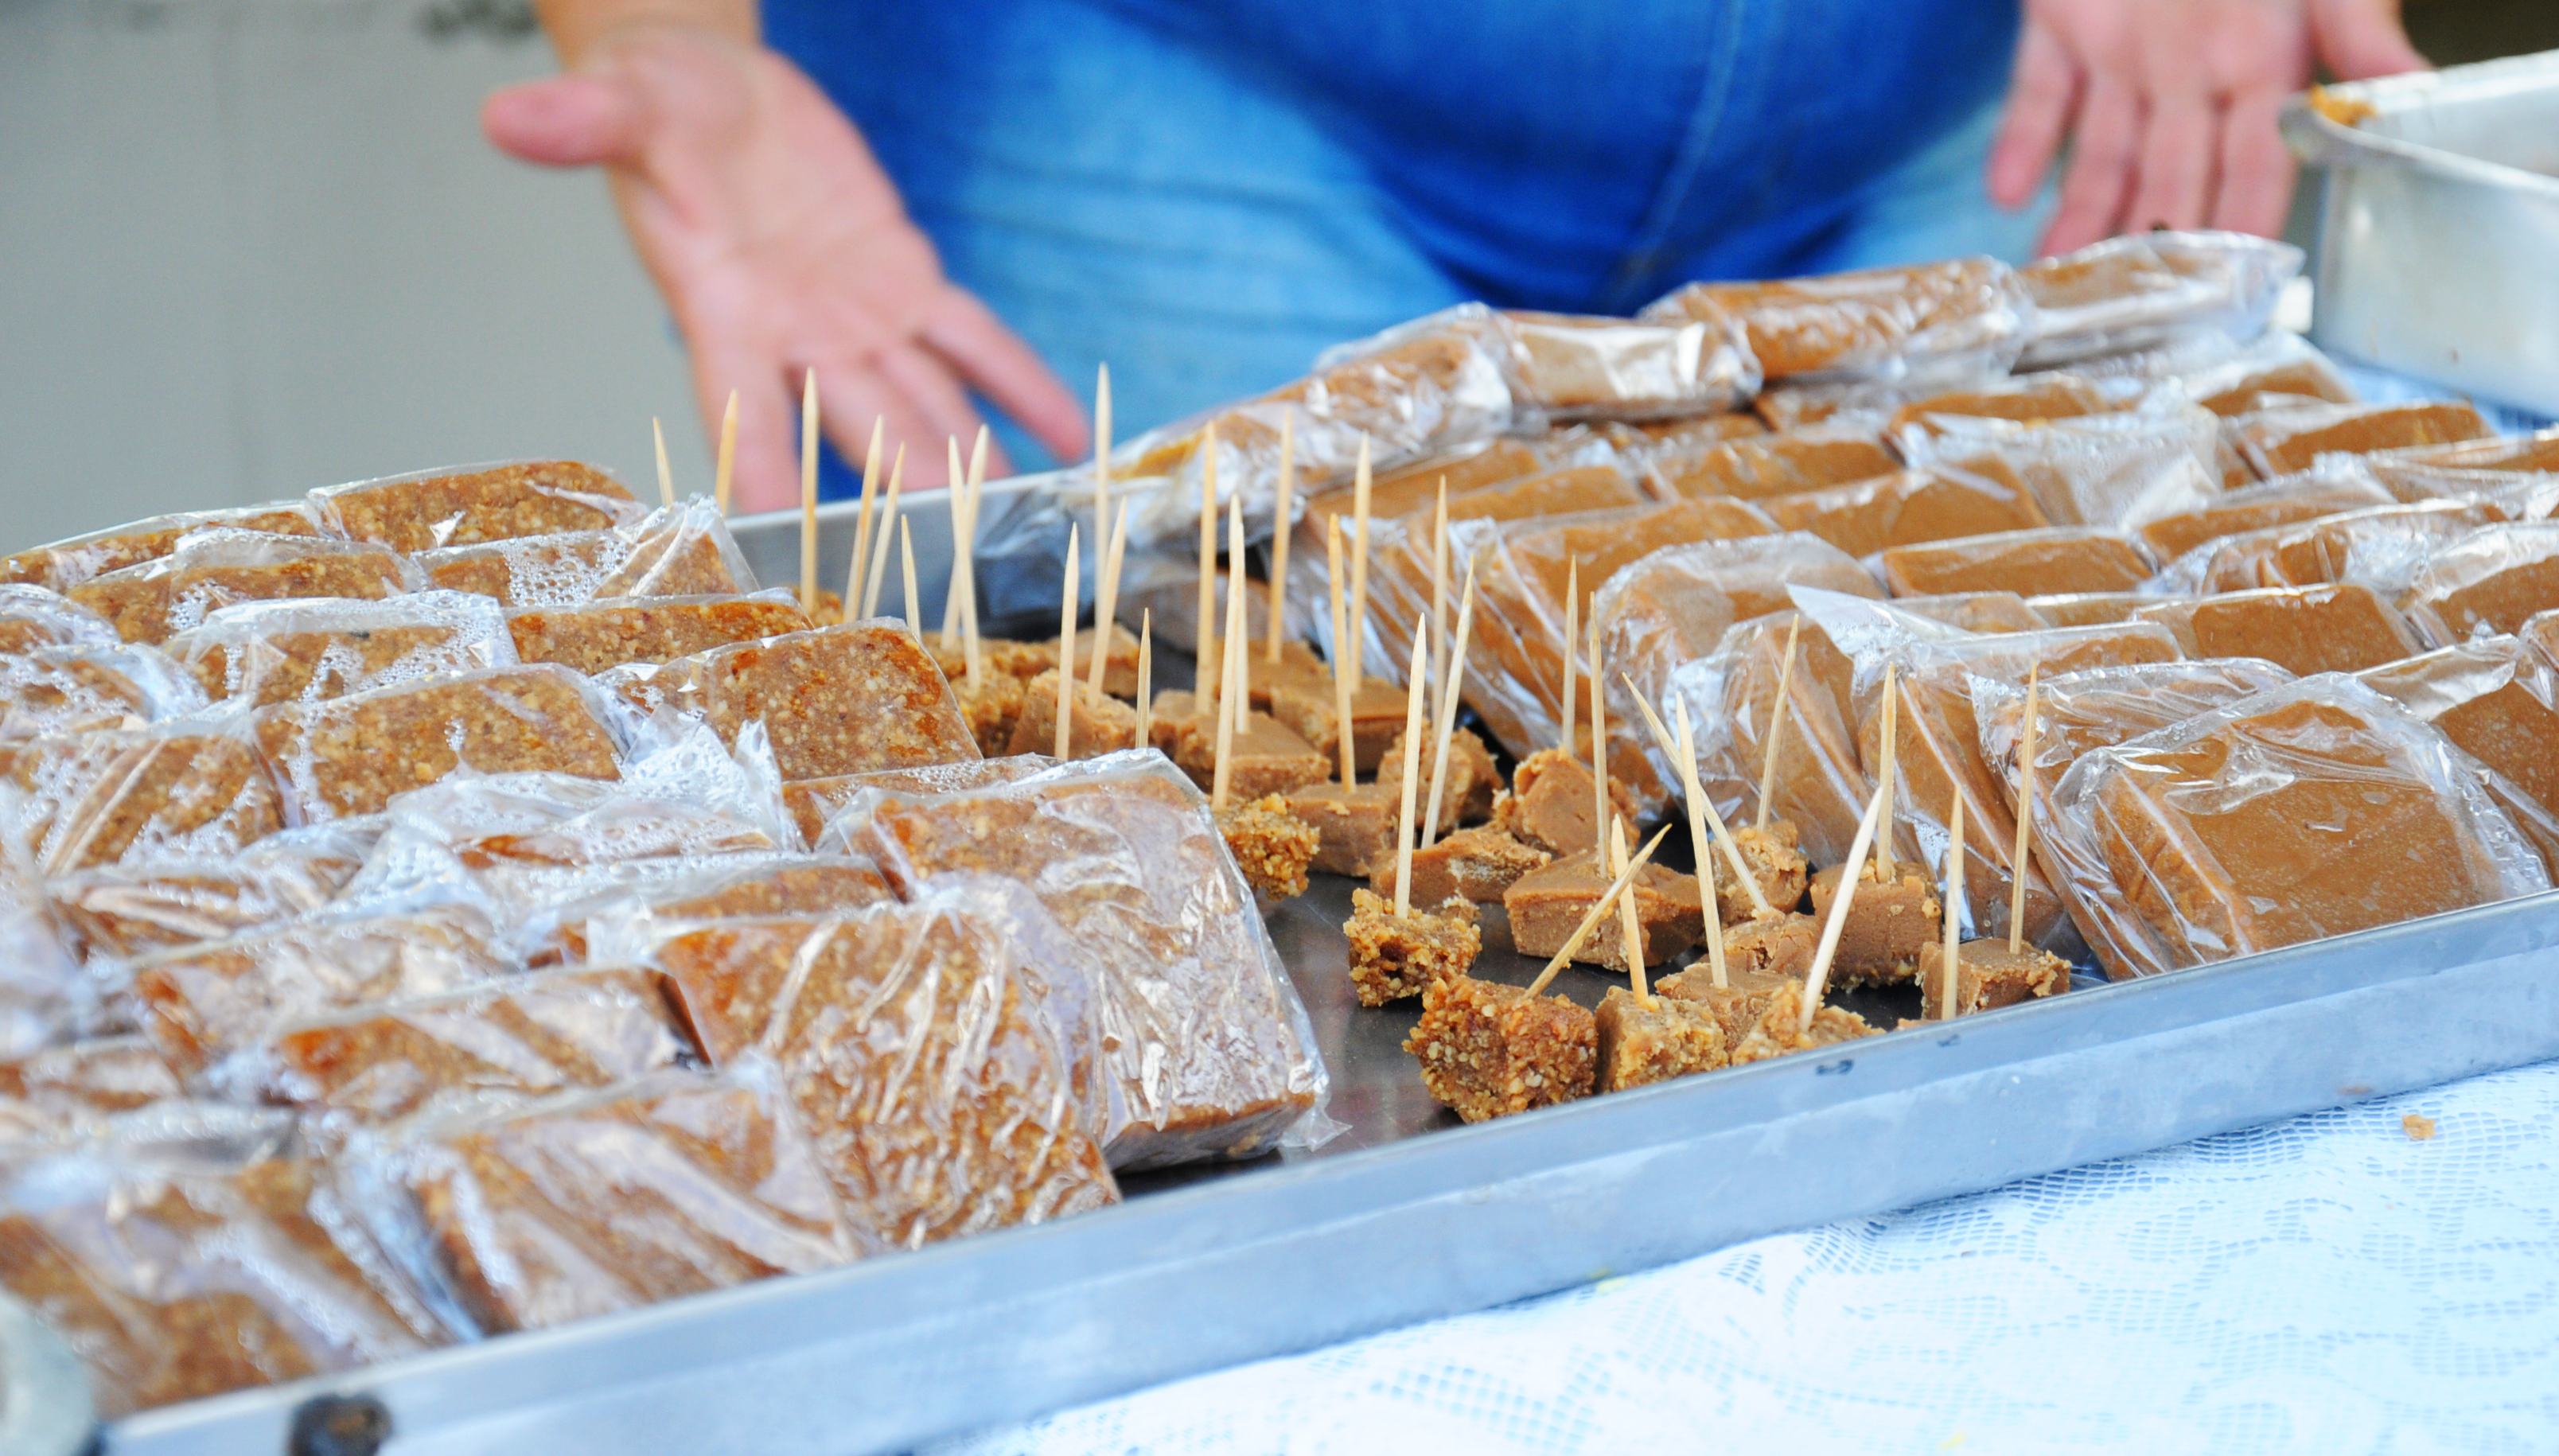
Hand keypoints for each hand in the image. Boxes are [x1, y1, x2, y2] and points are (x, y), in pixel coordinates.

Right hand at [483, 25, 1088, 511]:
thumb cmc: (656, 107)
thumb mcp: (622, 101)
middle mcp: (795, 338)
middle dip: (902, 484)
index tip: (781, 542)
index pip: (742, 408)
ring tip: (1023, 516)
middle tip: (950, 549)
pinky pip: (975, 339)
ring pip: (925, 401)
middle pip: (855, 424)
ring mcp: (856, 321)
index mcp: (722, 312)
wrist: (710, 90)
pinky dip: (1020, 382)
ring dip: (972, 457)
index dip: (764, 471)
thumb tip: (510, 116)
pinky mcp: (905, 284)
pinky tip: (1069, 432)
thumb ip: (580, 120)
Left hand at [1987, 0, 2426, 255]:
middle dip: (2154, 243)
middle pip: (2173, 176)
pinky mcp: (2062, 17)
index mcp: (2261, 52)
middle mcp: (2193, 64)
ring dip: (2081, 215)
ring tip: (2055, 275)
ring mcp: (2126, 45)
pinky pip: (2040, 90)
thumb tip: (2403, 85)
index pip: (2258, 163)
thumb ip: (2350, 18)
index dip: (2245, 225)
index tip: (2229, 289)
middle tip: (2128, 313)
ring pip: (2103, 153)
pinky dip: (2023, 141)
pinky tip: (2007, 193)